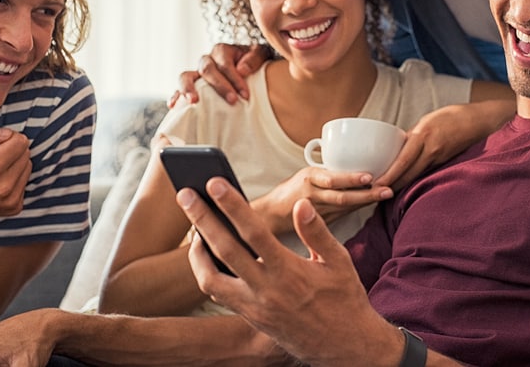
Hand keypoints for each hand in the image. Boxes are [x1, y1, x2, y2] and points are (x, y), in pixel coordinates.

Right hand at [0, 124, 30, 228]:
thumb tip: (7, 134)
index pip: (21, 141)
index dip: (7, 138)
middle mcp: (4, 186)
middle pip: (26, 153)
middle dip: (11, 150)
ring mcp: (10, 199)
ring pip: (27, 167)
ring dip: (14, 164)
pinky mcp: (14, 207)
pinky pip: (25, 182)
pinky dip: (14, 178)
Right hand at [168, 43, 270, 107]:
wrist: (248, 65)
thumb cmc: (253, 61)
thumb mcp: (260, 54)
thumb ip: (253, 59)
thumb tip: (242, 70)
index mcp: (222, 50)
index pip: (225, 63)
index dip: (235, 79)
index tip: (245, 95)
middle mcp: (207, 60)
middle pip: (207, 68)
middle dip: (219, 86)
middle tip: (232, 101)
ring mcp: (197, 73)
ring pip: (186, 76)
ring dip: (189, 88)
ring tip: (194, 101)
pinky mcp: (192, 85)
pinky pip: (179, 89)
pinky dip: (175, 96)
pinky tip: (174, 106)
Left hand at [178, 180, 402, 365]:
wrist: (343, 345)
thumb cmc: (344, 299)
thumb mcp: (339, 262)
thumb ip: (317, 232)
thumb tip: (300, 205)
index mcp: (290, 272)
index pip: (254, 232)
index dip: (232, 206)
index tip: (215, 184)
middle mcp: (267, 290)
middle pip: (224, 249)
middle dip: (202, 219)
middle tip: (185, 194)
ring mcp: (254, 307)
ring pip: (211, 278)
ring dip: (197, 251)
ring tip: (194, 227)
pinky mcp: (250, 317)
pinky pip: (218, 294)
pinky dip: (207, 272)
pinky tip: (209, 254)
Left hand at [376, 100, 513, 190]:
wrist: (480, 121)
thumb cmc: (452, 116)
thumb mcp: (427, 120)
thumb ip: (412, 135)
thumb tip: (397, 148)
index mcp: (424, 136)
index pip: (403, 160)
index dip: (389, 175)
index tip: (375, 184)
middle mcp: (431, 150)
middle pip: (408, 174)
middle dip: (391, 185)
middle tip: (374, 193)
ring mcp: (439, 159)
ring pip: (416, 176)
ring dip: (401, 184)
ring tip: (386, 192)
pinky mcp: (445, 163)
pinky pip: (426, 173)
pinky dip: (415, 179)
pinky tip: (406, 184)